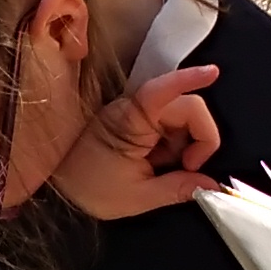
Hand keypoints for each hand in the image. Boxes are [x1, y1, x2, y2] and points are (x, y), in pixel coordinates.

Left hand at [51, 62, 222, 220]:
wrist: (57, 186)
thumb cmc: (89, 187)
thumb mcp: (137, 196)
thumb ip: (177, 189)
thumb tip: (212, 186)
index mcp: (132, 119)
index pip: (165, 89)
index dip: (191, 78)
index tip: (213, 73)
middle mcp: (137, 108)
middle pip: (187, 109)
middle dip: (198, 140)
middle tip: (187, 170)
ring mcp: (138, 114)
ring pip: (182, 120)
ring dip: (185, 146)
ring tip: (162, 171)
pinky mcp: (139, 122)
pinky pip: (170, 128)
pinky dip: (174, 147)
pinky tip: (158, 165)